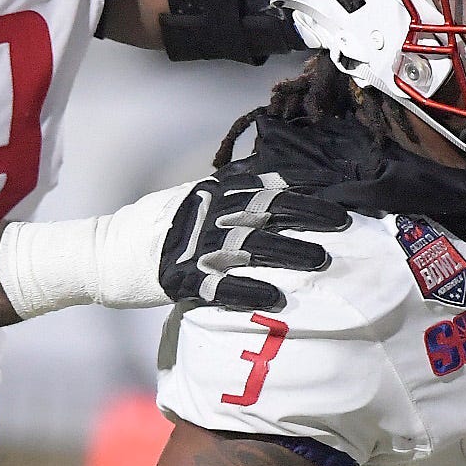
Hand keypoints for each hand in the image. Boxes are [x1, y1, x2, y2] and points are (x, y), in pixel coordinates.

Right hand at [161, 170, 349, 312]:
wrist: (123, 250)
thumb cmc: (179, 223)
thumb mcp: (209, 193)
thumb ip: (244, 184)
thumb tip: (290, 168)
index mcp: (223, 191)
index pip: (271, 181)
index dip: (306, 184)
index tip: (340, 188)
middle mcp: (216, 214)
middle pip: (268, 208)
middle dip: (308, 213)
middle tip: (342, 221)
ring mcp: (201, 246)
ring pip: (252, 245)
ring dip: (289, 252)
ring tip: (320, 260)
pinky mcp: (188, 279)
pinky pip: (222, 286)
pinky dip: (249, 290)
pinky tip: (275, 297)